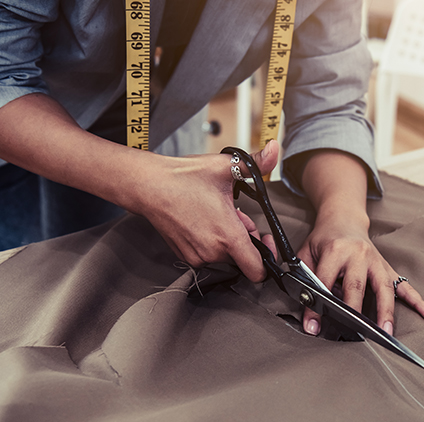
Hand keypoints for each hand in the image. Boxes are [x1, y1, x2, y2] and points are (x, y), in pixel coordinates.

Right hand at [133, 141, 278, 279]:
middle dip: (246, 238)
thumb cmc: (184, 177)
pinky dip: (212, 241)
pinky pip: (209, 254)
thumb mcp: (226, 166)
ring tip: (218, 215)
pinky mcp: (185, 256)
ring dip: (228, 239)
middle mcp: (212, 252)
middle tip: (238, 216)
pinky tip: (205, 221)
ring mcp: (197, 256)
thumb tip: (274, 149)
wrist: (148, 185)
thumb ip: (257, 162)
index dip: (268, 258)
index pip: (257, 271)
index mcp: (227, 236)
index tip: (265, 241)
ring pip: (225, 256)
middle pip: (243, 258)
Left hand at [296, 150, 423, 335]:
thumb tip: (303, 309)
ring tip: (386, 332)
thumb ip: (303, 277)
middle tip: (354, 334)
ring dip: (386, 311)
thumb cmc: (322, 240)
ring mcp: (377, 261)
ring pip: (384, 289)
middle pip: (358, 286)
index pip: (326, 282)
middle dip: (355, 312)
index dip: (318, 306)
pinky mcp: (388, 268)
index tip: (314, 326)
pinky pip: (405, 286)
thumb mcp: (305, 253)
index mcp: (336, 249)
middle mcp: (359, 254)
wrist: (343, 218)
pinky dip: (419, 301)